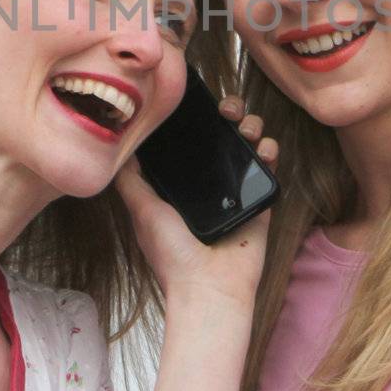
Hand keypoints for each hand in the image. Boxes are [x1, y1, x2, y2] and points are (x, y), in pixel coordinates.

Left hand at [112, 95, 278, 312]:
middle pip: (222, 134)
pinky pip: (269, 168)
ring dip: (251, 126)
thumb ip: (131, 181)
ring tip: (247, 127)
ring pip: (247, 145)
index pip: (192, 139)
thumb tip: (121, 149)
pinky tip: (263, 147)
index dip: (196, 117)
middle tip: (227, 109)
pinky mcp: (260, 201)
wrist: (209, 288)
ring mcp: (237, 190)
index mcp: (182, 183)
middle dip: (229, 113)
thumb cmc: (172, 255)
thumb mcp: (142, 212)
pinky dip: (269, 150)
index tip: (198, 101)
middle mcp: (209, 183)